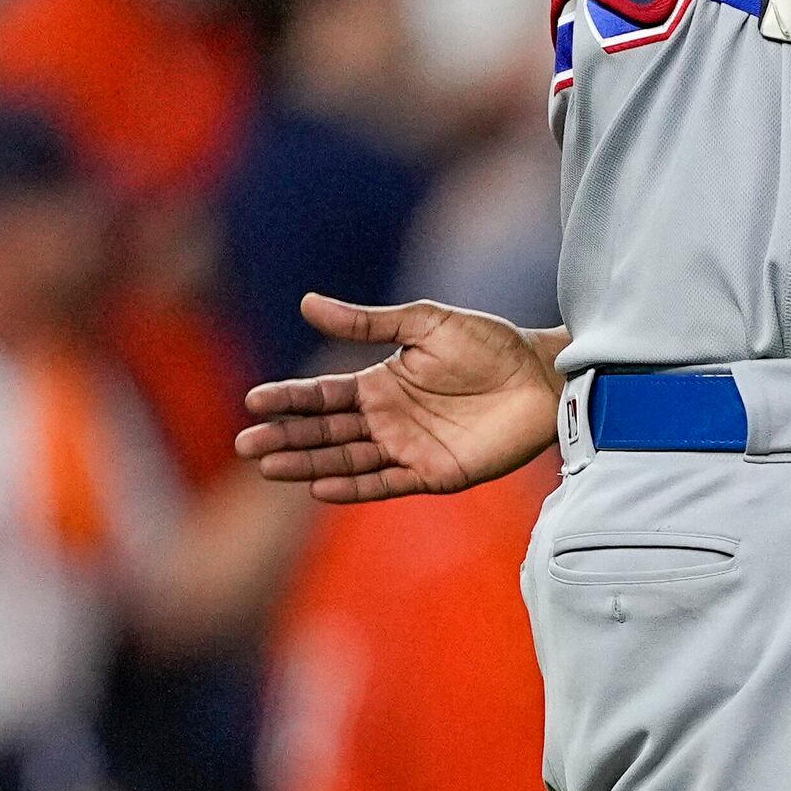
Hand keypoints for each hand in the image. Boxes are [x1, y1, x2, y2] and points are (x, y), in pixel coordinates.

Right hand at [237, 296, 563, 502]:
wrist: (543, 376)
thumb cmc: (490, 343)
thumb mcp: (424, 324)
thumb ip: (366, 324)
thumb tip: (306, 303)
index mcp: (379, 383)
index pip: (321, 395)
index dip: (289, 399)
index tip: (254, 401)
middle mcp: (386, 420)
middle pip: (324, 432)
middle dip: (285, 437)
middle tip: (247, 443)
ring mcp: (407, 449)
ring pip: (346, 460)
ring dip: (307, 464)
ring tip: (269, 465)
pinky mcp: (434, 474)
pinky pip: (385, 483)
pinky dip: (353, 486)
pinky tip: (320, 486)